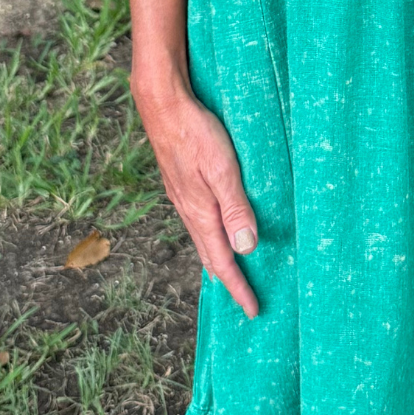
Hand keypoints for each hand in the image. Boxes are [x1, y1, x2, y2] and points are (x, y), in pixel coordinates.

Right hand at [131, 71, 259, 317]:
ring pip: (201, 237)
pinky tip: (213, 227)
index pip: (222, 260)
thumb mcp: (222, 169)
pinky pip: (197, 219)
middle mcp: (188, 209)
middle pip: (208, 254)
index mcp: (200, 212)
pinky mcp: (180, 182)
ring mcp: (181, 195)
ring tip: (229, 271)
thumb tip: (247, 248)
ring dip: (216, 257)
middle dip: (227, 279)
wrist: (161, 103)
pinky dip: (208, 235)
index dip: (238, 287)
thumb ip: (235, 207)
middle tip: (243, 299)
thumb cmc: (195, 132)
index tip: (252, 311)